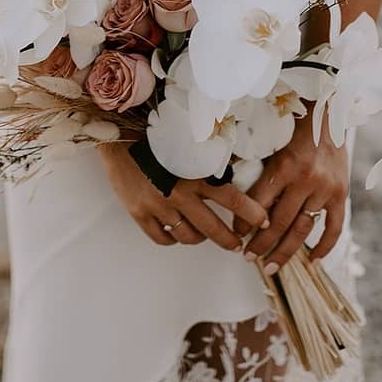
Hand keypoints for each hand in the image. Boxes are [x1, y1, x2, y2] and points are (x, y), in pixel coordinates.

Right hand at [98, 141, 268, 252]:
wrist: (118, 136)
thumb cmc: (155, 135)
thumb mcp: (186, 145)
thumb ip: (205, 162)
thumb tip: (230, 173)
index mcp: (195, 173)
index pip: (233, 198)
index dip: (252, 213)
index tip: (263, 221)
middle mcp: (180, 193)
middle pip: (213, 228)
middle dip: (230, 240)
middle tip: (238, 245)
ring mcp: (160, 206)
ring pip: (188, 237)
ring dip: (199, 238)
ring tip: (203, 235)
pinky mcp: (140, 214)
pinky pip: (162, 239)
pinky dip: (171, 239)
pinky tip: (175, 232)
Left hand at [233, 108, 347, 274]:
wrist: (328, 113)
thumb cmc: (293, 128)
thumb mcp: (273, 145)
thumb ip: (261, 171)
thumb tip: (239, 198)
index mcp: (284, 166)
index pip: (260, 203)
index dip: (246, 223)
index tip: (236, 236)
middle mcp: (305, 180)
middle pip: (279, 222)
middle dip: (262, 244)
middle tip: (249, 259)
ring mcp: (325, 189)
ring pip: (303, 229)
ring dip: (286, 251)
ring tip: (271, 266)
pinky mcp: (341, 193)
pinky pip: (333, 227)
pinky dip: (324, 246)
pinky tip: (313, 261)